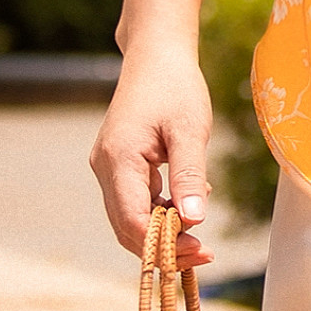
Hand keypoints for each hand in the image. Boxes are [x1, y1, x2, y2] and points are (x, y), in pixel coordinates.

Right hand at [90, 44, 215, 266]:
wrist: (156, 57)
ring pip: (130, 219)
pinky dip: (160, 214)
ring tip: (200, 236)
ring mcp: (109, 168)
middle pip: (127, 228)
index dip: (164, 245)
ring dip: (163, 233)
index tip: (201, 250)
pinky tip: (188, 207)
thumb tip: (194, 220)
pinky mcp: (118, 167)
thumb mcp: (190, 130)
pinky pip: (135, 202)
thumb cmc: (175, 87)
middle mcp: (105, 168)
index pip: (132, 221)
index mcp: (118, 159)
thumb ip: (189, 176)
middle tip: (205, 253)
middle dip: (164, 247)